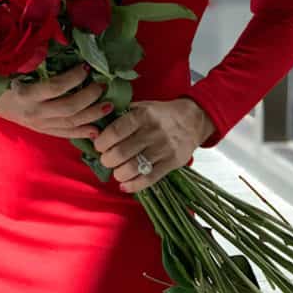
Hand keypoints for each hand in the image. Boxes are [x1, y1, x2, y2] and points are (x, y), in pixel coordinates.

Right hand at [0, 61, 110, 139]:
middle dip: (89, 97)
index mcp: (24, 94)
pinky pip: (64, 133)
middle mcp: (33, 112)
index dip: (73, 79)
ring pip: (70, 123)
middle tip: (102, 86)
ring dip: (92, 115)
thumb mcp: (13, 67)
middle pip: (68, 108)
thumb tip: (61, 45)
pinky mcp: (41, 130)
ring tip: (109, 105)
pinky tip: (96, 129)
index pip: (55, 88)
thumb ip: (34, 60)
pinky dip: (81, 132)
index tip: (86, 67)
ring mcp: (38, 124)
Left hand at [92, 98, 215, 192]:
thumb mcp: (142, 106)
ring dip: (118, 174)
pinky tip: (124, 185)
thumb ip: (122, 115)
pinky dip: (133, 185)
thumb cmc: (162, 113)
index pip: (115, 132)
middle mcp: (153, 132)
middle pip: (121, 153)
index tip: (99, 146)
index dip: (102, 142)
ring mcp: (164, 149)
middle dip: (107, 160)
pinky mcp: (172, 163)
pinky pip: (148, 179)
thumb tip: (98, 130)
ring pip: (133, 168)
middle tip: (106, 159)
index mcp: (143, 115)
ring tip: (116, 171)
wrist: (194, 119)